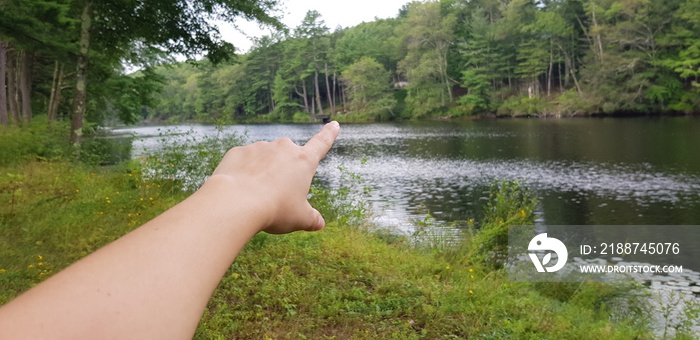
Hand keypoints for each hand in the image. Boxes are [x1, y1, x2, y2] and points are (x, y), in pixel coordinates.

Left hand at [210, 121, 339, 233]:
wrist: (236, 202)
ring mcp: (259, 148)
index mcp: (303, 161)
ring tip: (255, 196)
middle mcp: (283, 148)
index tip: (334, 124)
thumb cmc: (275, 210)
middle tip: (277, 195)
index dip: (329, 134)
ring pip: (264, 160)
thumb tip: (319, 223)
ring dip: (262, 173)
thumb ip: (311, 219)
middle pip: (287, 158)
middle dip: (284, 172)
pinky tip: (240, 190)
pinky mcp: (237, 152)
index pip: (321, 144)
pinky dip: (243, 174)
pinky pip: (244, 162)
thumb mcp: (299, 219)